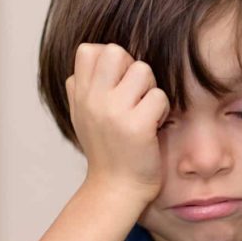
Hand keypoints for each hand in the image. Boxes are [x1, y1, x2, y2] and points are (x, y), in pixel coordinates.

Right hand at [66, 43, 169, 204]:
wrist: (116, 190)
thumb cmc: (107, 150)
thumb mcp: (83, 115)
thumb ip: (85, 85)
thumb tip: (97, 52)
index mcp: (79, 95)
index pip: (89, 50)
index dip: (110, 61)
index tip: (116, 85)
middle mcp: (92, 100)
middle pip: (115, 52)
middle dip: (132, 67)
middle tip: (135, 94)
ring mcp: (113, 113)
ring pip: (142, 70)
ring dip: (150, 89)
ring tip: (144, 111)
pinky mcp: (136, 126)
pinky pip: (159, 96)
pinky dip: (162, 111)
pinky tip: (153, 127)